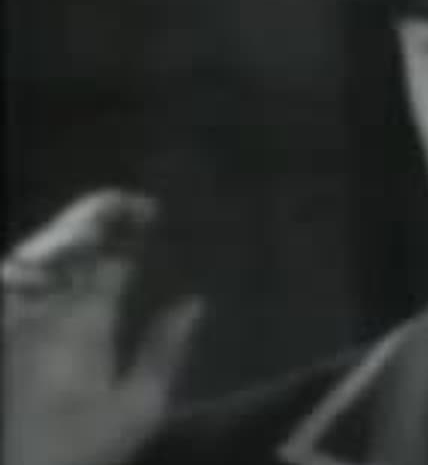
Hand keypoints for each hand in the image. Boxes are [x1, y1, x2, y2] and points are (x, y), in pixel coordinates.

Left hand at [3, 189, 203, 464]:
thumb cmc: (81, 449)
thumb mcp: (137, 410)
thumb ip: (164, 352)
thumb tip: (193, 302)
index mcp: (81, 324)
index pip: (107, 259)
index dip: (127, 227)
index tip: (152, 208)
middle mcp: (39, 311)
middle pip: (63, 247)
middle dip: (95, 217)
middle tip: (131, 204)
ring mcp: (13, 322)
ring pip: (32, 261)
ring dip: (66, 236)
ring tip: (99, 225)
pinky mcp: (5, 336)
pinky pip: (15, 285)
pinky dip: (36, 265)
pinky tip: (56, 265)